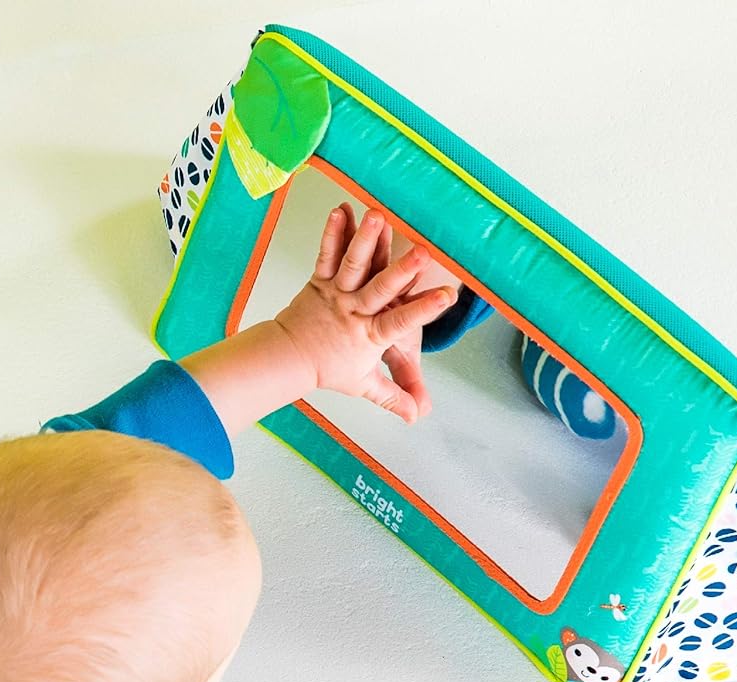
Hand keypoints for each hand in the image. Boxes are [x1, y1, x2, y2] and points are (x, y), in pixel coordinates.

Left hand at [272, 203, 455, 422]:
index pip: (401, 323)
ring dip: (365, 241)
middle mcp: (356, 311)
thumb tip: (417, 416)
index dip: (424, 310)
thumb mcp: (364, 385)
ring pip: (354, 266)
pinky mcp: (321, 279)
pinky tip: (342, 210)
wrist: (289, 358)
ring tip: (377, 215)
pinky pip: (327, 254)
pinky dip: (333, 233)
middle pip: (381, 290)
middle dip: (402, 271)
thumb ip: (393, 396)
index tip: (447, 295)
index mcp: (371, 335)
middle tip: (422, 253)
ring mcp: (337, 293)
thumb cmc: (329, 368)